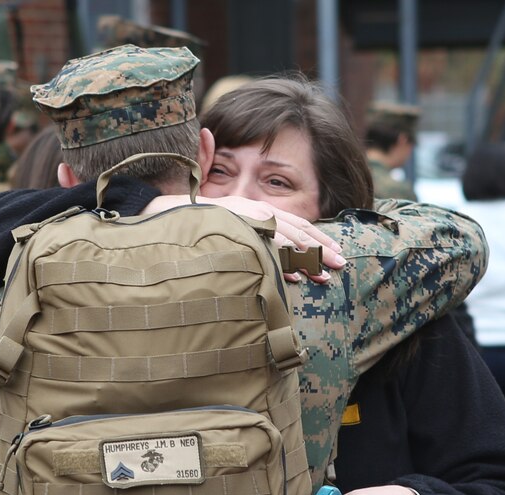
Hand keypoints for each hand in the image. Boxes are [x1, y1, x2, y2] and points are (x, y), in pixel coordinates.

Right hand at [141, 194, 344, 281]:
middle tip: (341, 266)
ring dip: (306, 257)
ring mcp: (245, 221)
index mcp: (258, 210)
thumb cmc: (198, 225)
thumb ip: (253, 236)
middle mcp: (255, 212)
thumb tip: (278, 262)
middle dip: (321, 249)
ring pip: (283, 239)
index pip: (295, 224)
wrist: (163, 213)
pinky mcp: (234, 231)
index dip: (317, 238)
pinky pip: (261, 247)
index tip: (335, 253)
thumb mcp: (230, 226)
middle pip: (297, 231)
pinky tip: (293, 274)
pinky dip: (278, 260)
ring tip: (324, 275)